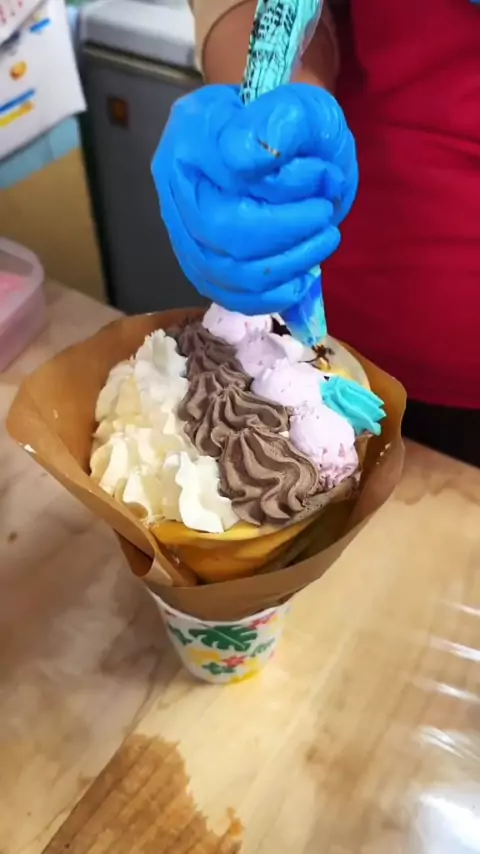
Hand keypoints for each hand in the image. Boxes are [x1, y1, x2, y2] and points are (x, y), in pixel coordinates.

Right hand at [152, 83, 357, 314]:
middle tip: (325, 214)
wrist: (278, 145)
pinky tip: (302, 278)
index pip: (231, 174)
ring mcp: (184, 231)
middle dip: (287, 230)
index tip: (324, 174)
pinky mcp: (201, 267)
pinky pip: (230, 296)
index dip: (284, 188)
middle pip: (221, 230)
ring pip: (226, 269)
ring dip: (287, 263)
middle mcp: (177, 185)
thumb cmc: (288, 123)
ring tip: (324, 239)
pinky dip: (272, 296)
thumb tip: (252, 160)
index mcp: (193, 133)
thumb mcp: (299, 104)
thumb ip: (282, 121)